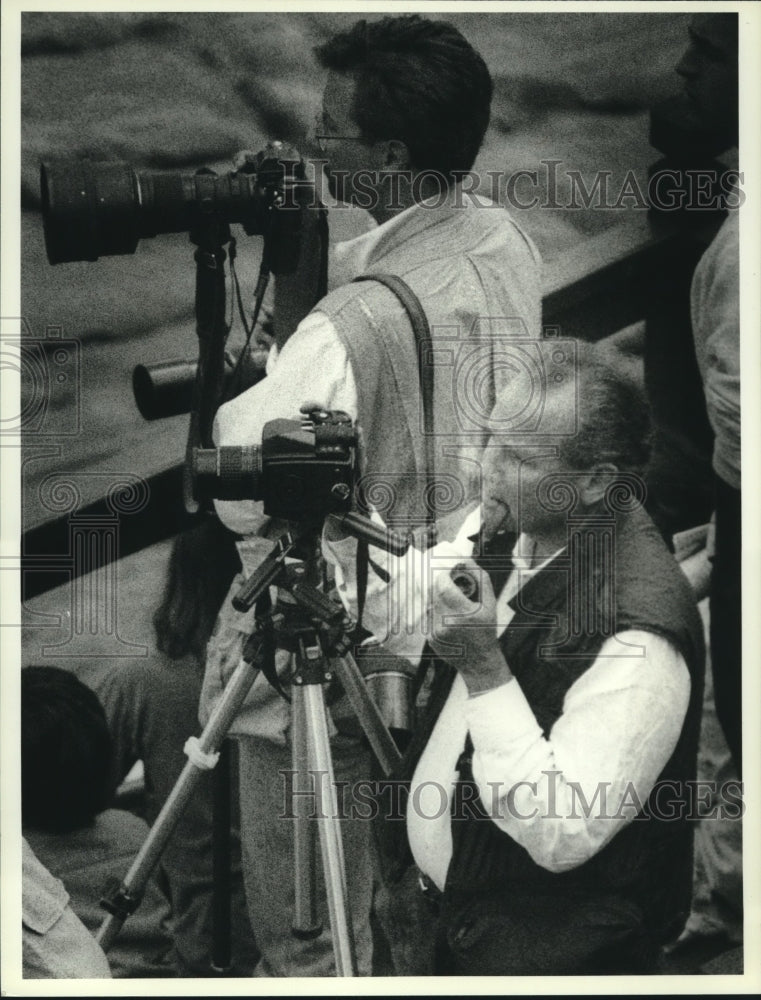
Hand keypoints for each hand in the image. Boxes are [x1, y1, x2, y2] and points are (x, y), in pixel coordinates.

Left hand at [429, 558, 512, 695]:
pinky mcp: (430, 639)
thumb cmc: (486, 630)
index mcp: (464, 614)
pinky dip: (436, 612)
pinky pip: (428, 616)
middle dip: (440, 584)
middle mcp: (447, 624)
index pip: (443, 586)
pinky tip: (448, 618)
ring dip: (438, 598)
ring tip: (452, 603)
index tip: (449, 571)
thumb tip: (466, 560)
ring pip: (430, 603)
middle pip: (434, 592)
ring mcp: (436, 633)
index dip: (443, 575)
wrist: (480, 662)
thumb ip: (480, 579)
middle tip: (450, 583)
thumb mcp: (490, 603)